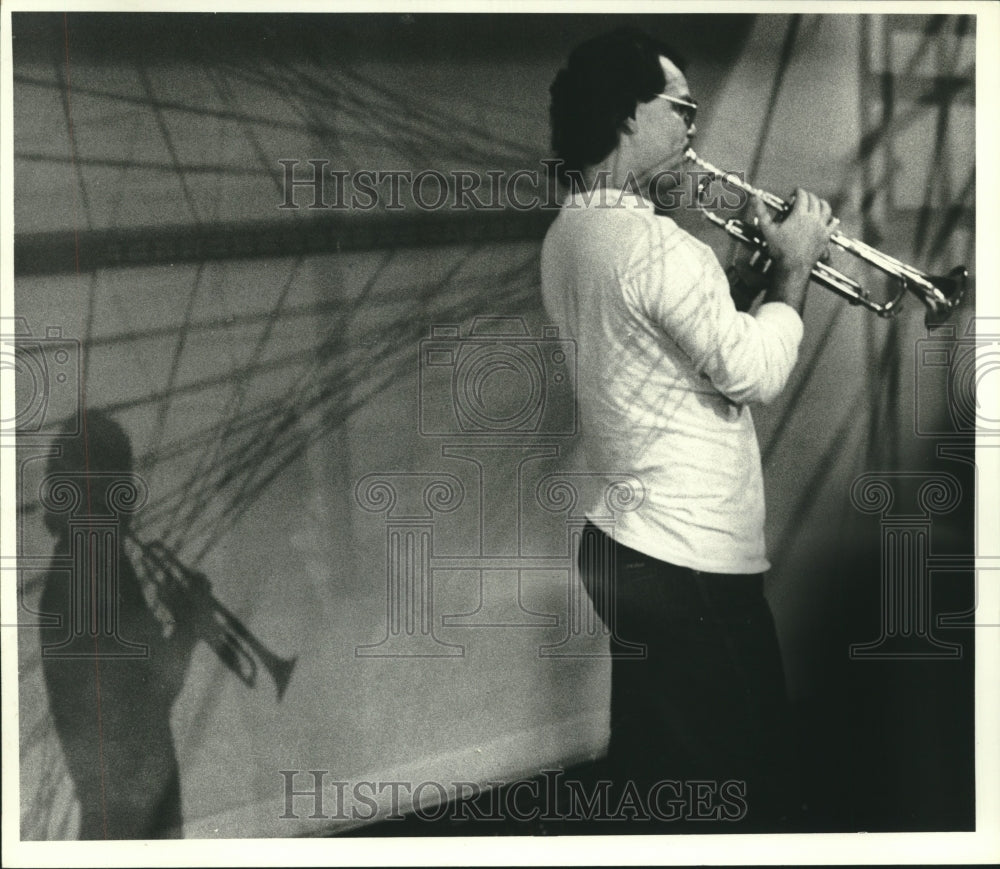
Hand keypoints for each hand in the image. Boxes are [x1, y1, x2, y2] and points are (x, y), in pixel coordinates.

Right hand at [755, 189, 836, 311]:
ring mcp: (821, 227)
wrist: (793, 266)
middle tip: (802, 198)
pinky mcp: (825, 236)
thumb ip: (761, 212)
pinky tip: (829, 218)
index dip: (798, 191)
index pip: (803, 195)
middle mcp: (813, 218)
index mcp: (800, 214)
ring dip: (821, 203)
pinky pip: (833, 223)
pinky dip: (831, 218)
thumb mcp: (767, 229)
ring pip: (826, 208)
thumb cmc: (780, 249)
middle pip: (814, 200)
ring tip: (817, 202)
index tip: (794, 193)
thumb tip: (755, 198)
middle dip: (808, 196)